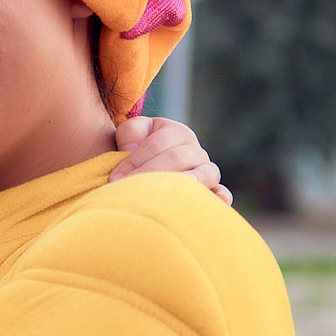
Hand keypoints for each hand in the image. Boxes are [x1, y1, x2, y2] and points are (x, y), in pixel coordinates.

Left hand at [109, 116, 231, 204]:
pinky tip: (217, 202)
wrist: (149, 168)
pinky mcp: (212, 190)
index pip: (156, 144)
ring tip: (176, 189)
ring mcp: (206, 170)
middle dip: (150, 173)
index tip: (114, 178)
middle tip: (128, 190)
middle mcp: (194, 149)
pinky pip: (221, 192)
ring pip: (203, 172)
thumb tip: (131, 147)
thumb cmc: (136, 151)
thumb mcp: (131, 134)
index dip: (134, 160)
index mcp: (175, 132)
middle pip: (176, 158)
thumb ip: (129, 132)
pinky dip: (221, 196)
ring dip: (190, 181)